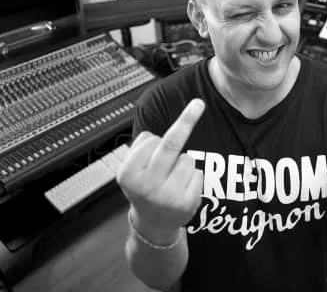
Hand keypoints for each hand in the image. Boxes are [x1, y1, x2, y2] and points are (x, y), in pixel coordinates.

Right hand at [117, 99, 205, 239]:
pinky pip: (198, 173)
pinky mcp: (187, 204)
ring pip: (187, 159)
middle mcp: (146, 185)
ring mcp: (167, 196)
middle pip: (170, 144)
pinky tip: (181, 189)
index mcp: (128, 173)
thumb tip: (158, 131)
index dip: (157, 138)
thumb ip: (140, 147)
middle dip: (186, 120)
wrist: (153, 223)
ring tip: (171, 178)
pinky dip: (193, 177)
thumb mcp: (131, 167)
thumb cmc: (143, 186)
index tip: (175, 115)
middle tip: (198, 104)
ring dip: (183, 163)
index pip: (151, 141)